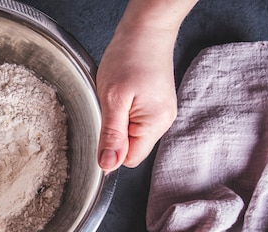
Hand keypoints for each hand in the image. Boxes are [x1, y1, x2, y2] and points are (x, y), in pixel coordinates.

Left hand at [96, 26, 177, 170]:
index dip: (112, 150)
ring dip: (118, 121)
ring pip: (131, 134)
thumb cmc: (130, 57)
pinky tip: (122, 94)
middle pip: (131, 148)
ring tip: (117, 97)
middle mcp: (163, 122)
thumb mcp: (112, 99)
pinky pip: (134, 121)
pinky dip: (123, 112)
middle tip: (111, 106)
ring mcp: (161, 113)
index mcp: (156, 124)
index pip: (129, 159)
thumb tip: (108, 166)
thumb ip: (111, 135)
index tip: (103, 126)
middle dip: (115, 133)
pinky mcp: (155, 105)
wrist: (145, 29)